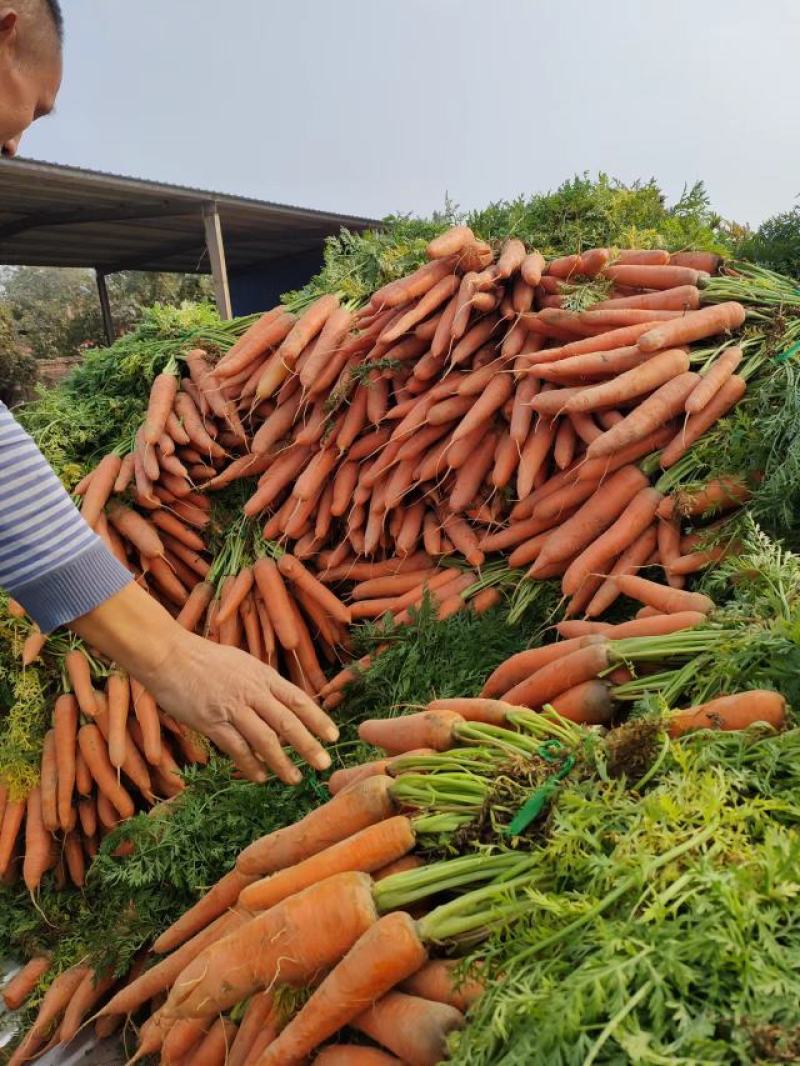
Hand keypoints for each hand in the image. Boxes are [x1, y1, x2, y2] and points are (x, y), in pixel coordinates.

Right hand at [70, 580, 337, 783]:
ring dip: (281, 762)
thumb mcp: (243, 662)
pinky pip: (236, 748)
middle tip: (324, 764)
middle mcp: (252, 691)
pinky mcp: (211, 721)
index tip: (333, 736)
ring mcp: (232, 707)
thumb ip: (263, 683)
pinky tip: (260, 777)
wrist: (168, 655)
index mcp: (263, 675)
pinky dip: (251, 765)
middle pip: (287, 722)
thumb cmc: (205, 658)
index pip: (298, 699)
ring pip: (265, 739)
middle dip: (308, 745)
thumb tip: (284, 705)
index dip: (318, 719)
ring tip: (294, 778)